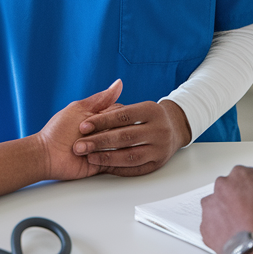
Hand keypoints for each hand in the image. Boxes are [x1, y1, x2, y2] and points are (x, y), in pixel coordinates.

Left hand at [31, 80, 123, 180]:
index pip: (123, 113)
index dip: (115, 116)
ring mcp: (108, 147)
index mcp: (103, 116)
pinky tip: (92, 156)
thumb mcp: (79, 109)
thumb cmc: (59, 130)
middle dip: (106, 133)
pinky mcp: (106, 163)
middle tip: (84, 135)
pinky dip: (108, 158)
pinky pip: (119, 161)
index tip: (98, 121)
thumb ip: (101, 98)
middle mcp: (108, 131)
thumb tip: (119, 82)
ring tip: (84, 148)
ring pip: (123, 145)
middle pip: (125, 129)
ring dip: (104, 146)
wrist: (49, 155)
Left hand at [72, 98, 190, 176]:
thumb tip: (117, 84)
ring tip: (90, 156)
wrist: (172, 128)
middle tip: (80, 145)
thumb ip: (114, 98)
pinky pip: (136, 169)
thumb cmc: (147, 116)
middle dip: (100, 141)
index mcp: (151, 110)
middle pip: (125, 136)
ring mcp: (159, 148)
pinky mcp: (156, 165)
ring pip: (130, 156)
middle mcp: (158, 129)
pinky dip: (119, 168)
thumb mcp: (133, 105)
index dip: (101, 121)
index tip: (83, 126)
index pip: (123, 115)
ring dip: (107, 157)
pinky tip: (104, 166)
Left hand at [199, 166, 252, 252]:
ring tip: (240, 226)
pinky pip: (212, 221)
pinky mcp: (204, 221)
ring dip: (227, 211)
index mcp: (244, 175)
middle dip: (239, 197)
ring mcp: (211, 202)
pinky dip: (219, 227)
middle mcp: (224, 184)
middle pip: (232, 187)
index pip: (251, 176)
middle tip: (250, 213)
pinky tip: (232, 235)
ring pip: (218, 203)